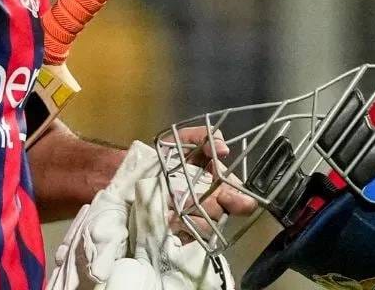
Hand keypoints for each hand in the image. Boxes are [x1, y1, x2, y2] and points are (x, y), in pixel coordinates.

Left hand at [166, 127, 257, 242]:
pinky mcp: (181, 233)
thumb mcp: (180, 139)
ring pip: (207, 226)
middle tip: (201, 202)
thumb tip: (223, 148)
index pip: (239, 197)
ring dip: (194, 216)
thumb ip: (202, 137)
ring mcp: (196, 219)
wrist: (134, 172)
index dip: (240, 199)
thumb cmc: (163, 156)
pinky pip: (189, 238)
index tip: (227, 194)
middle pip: (223, 213)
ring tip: (175, 208)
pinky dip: (181, 229)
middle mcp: (211, 203)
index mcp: (217, 183)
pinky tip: (169, 219)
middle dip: (215, 207)